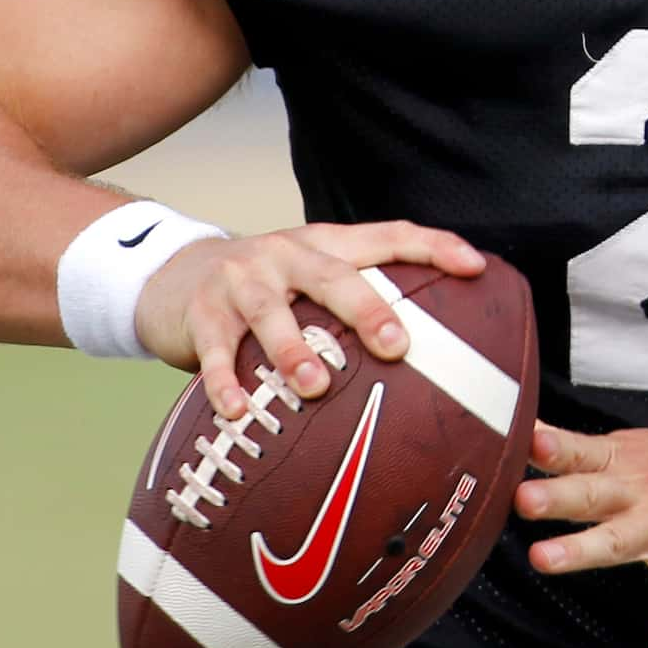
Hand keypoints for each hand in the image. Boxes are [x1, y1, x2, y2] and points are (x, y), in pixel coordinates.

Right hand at [135, 221, 484, 418]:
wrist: (172, 275)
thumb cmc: (263, 290)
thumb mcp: (309, 280)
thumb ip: (352, 306)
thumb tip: (427, 361)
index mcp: (325, 245)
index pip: (388, 236)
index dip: (433, 246)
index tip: (475, 266)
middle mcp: (286, 254)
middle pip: (334, 276)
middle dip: (368, 310)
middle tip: (398, 346)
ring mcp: (243, 281)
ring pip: (272, 312)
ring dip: (295, 348)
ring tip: (316, 385)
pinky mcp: (203, 314)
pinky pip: (217, 350)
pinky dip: (226, 381)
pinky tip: (238, 411)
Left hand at [513, 419, 647, 647]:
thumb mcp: (636, 448)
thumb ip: (582, 452)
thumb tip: (527, 435)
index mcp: (622, 463)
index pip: (581, 452)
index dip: (553, 446)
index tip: (526, 438)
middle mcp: (641, 493)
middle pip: (591, 494)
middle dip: (556, 497)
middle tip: (522, 499)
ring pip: (620, 540)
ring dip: (583, 549)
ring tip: (546, 560)